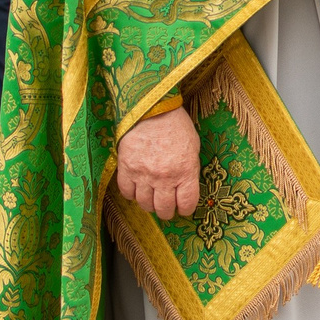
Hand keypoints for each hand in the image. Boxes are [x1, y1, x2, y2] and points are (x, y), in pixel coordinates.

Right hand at [118, 104, 200, 218]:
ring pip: (144, 204)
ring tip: (151, 197)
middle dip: (166, 211)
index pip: (186, 204)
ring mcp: (143, 174)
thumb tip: (186, 188)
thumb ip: (189, 170)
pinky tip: (137, 188)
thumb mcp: (193, 147)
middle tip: (166, 206)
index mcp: (185, 171)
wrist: (151, 108)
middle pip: (164, 209)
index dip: (185, 209)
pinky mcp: (126, 168)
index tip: (182, 207)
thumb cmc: (175, 125)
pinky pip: (126, 192)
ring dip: (149, 204)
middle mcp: (164, 177)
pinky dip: (132, 194)